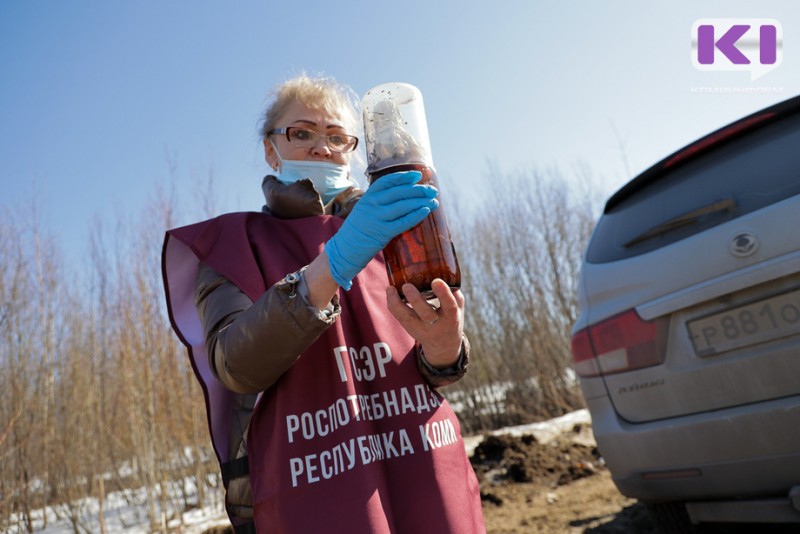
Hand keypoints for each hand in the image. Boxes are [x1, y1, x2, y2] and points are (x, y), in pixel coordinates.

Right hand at [324, 171, 437, 288]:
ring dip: (422, 202)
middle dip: (419, 190)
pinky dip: (416, 215)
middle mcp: (372, 205)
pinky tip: (426, 211)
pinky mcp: (382, 233)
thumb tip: (404, 195)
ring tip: (435, 201)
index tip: (418, 176)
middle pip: (400, 193)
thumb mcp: (364, 210)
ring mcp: (377, 219)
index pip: (388, 181)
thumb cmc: (357, 231)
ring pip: (404, 206)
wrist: (344, 250)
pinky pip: (403, 222)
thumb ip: (378, 203)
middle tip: (433, 190)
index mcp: (367, 197)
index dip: (404, 177)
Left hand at [385, 279, 464, 367]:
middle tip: (407, 285)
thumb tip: (441, 269)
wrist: (443, 346)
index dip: (443, 294)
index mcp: (452, 318)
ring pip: (407, 319)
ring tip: (390, 288)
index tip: (436, 281)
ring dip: (396, 303)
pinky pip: (399, 318)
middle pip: (426, 315)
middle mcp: (436, 325)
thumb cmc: (451, 318)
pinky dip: (393, 304)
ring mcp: (421, 329)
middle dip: (415, 300)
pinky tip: (390, 291)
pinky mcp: (410, 329)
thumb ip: (452, 291)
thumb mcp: (459, 306)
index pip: (449, 307)